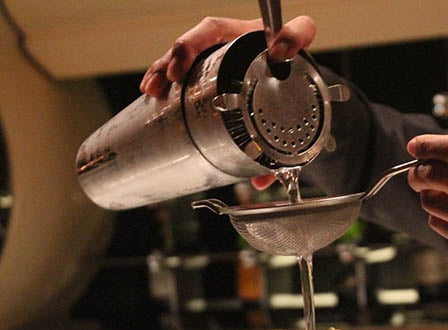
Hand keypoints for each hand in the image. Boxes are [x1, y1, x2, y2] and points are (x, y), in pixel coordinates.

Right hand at [140, 15, 316, 189]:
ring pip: (194, 42)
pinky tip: (151, 89)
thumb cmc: (282, 105)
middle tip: (177, 71)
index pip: (296, 30)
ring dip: (169, 61)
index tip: (280, 52)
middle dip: (192, 45)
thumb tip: (261, 180)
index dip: (292, 36)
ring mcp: (224, 49)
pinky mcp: (205, 62)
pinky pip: (180, 60)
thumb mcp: (288, 125)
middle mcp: (249, 43)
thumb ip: (283, 154)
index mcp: (278, 52)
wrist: (279, 95)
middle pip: (218, 29)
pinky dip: (163, 72)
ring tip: (157, 84)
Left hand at [406, 122, 447, 278]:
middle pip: (435, 175)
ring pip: (432, 202)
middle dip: (418, 171)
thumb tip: (440, 140)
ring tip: (441, 193)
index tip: (415, 145)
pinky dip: (439, 216)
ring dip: (428, 195)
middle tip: (418, 171)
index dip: (429, 145)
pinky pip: (440, 224)